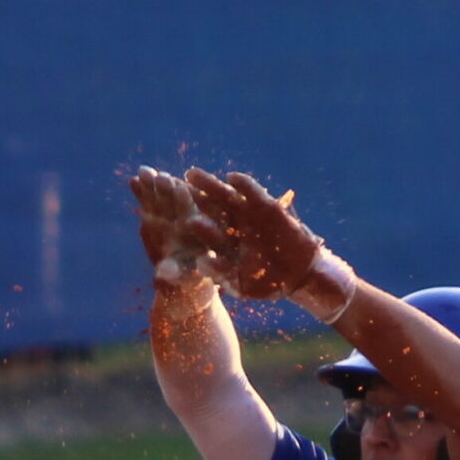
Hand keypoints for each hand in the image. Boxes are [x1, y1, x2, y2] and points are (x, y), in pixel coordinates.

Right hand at [130, 167, 217, 284]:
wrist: (179, 282)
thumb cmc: (188, 284)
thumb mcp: (183, 281)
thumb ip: (176, 274)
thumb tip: (162, 273)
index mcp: (205, 230)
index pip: (196, 211)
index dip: (186, 201)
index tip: (178, 188)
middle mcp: (193, 219)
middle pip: (181, 199)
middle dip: (169, 188)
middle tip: (161, 176)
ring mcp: (175, 215)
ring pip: (165, 197)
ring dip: (155, 185)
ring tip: (142, 172)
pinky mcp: (160, 214)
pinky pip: (151, 202)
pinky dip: (143, 193)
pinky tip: (133, 181)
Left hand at [182, 168, 322, 299]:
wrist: (300, 276)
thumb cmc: (268, 284)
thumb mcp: (241, 284)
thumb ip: (220, 272)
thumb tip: (200, 262)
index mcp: (220, 242)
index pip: (198, 227)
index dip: (181, 219)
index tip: (160, 213)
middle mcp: (230, 225)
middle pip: (206, 207)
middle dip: (189, 196)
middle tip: (168, 184)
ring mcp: (247, 214)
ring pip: (224, 195)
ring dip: (209, 184)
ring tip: (191, 174)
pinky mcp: (266, 205)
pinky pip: (252, 192)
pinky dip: (244, 185)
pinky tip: (232, 178)